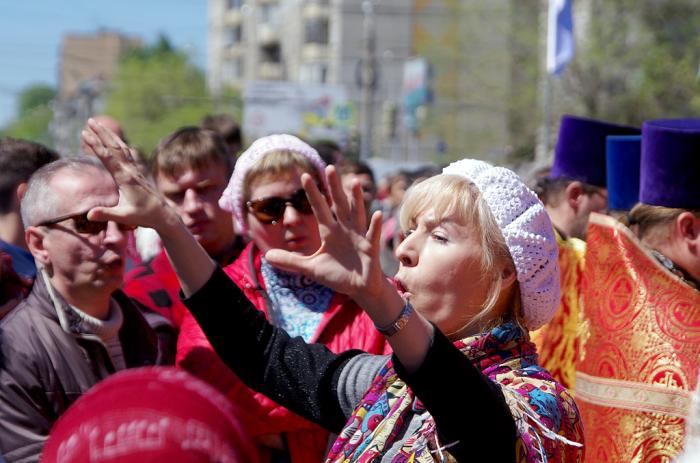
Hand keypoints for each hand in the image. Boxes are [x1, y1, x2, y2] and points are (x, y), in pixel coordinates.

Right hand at [81, 119, 179, 232]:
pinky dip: (119, 144)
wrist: (163, 214)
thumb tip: (89, 215)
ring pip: (122, 147)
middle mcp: (130, 170)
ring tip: (98, 125)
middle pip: (115, 147)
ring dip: (110, 135)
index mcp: (125, 178)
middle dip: (102, 133)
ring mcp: (135, 170)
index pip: (108, 157)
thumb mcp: (124, 217)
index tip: (84, 133)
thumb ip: (106, 214)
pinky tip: (115, 140)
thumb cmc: (143, 216)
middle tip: (89, 120)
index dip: (95, 145)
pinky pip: (128, 153)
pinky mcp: (138, 172)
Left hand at [265, 166, 387, 303]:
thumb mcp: (311, 268)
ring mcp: (358, 237)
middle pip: (338, 204)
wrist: (359, 288)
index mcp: (329, 232)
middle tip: (330, 167)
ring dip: (356, 199)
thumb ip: (290, 261)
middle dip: (334, 187)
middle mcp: (344, 229)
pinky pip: (372, 236)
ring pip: (356, 214)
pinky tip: (377, 213)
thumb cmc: (337, 275)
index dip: (312, 193)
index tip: (304, 176)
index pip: (319, 209)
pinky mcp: (370, 249)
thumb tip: (267, 256)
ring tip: (355, 182)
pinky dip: (374, 226)